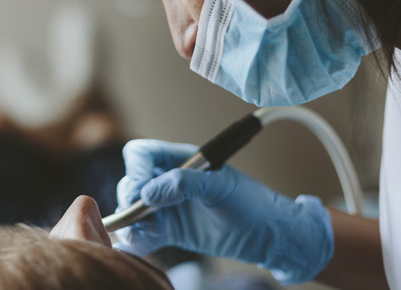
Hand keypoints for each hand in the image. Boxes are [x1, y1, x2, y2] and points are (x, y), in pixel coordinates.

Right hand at [115, 139, 333, 284]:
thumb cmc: (252, 204)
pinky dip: (136, 241)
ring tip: (142, 235)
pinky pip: (143, 235)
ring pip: (133, 210)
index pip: (143, 154)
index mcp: (181, 160)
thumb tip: (147, 192)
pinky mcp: (170, 232)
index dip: (137, 169)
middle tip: (140, 216)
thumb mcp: (221, 187)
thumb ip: (185, 183)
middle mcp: (169, 182)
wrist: (270, 237)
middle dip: (130, 198)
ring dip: (130, 222)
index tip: (142, 191)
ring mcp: (168, 208)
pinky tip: (140, 245)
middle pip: (132, 182)